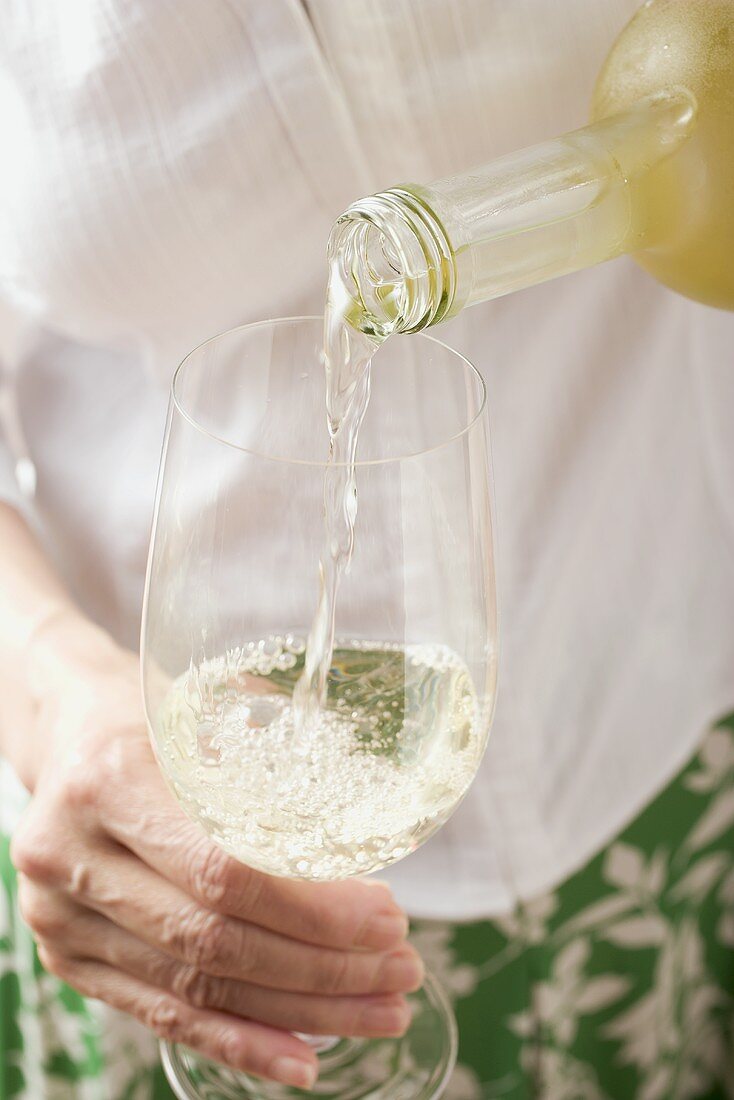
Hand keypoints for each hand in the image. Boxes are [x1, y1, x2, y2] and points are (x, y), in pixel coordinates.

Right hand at [10, 632, 421, 1090]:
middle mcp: (72, 855)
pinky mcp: (69, 960)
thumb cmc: (156, 715)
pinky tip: (300, 1058)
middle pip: (213, 939)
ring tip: (377, 1011)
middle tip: (399, 968)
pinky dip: (237, 1040)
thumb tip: (372, 834)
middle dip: (321, 967)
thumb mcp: (213, 708)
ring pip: (194, 989)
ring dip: (297, 1011)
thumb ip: (275, 766)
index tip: (386, 918)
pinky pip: (161, 1016)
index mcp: (109, 779)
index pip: (223, 868)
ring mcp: (61, 918)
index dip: (312, 908)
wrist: (69, 735)